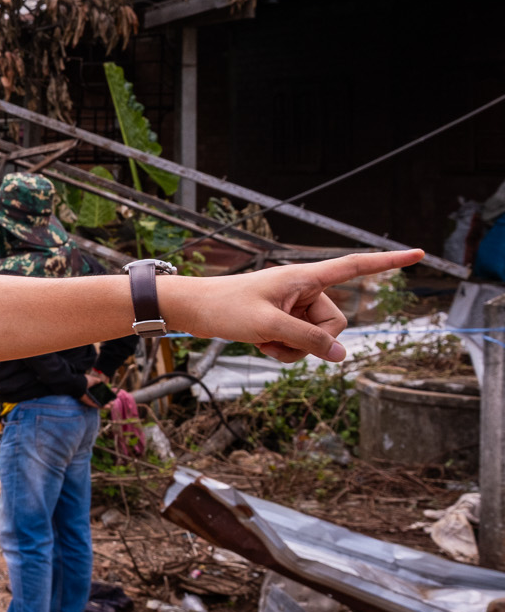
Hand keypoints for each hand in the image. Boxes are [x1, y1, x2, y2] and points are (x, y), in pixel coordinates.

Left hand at [168, 249, 419, 363]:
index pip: (355, 267)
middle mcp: (305, 289)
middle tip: (276, 337)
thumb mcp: (268, 326)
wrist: (192, 309)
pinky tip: (260, 344)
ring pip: (318, 339)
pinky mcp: (284, 320)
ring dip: (294, 349)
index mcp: (305, 277)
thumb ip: (308, 340)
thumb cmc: (225, 307)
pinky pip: (302, 344)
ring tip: (263, 340)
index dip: (388, 262)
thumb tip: (341, 357)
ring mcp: (295, 306)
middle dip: (312, 340)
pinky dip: (284, 350)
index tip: (419, 254)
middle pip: (336, 324)